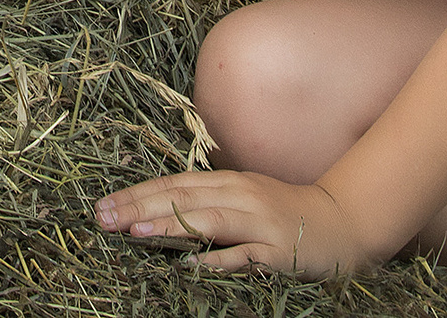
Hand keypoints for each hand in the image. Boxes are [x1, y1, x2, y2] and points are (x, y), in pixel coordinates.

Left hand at [93, 169, 377, 278]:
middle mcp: (242, 195)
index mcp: (229, 183)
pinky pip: (243, 254)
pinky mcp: (278, 249)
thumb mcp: (244, 202)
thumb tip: (158, 214)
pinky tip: (191, 264)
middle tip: (103, 217)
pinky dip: (217, 258)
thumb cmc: (286, 215)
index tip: (103, 205)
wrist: (343, 224)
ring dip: (170, 225)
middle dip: (140, 206)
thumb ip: (207, 204)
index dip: (138, 193)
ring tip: (135, 231)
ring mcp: (260, 221)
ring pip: (208, 219)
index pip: (175, 184)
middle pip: (183, 197)